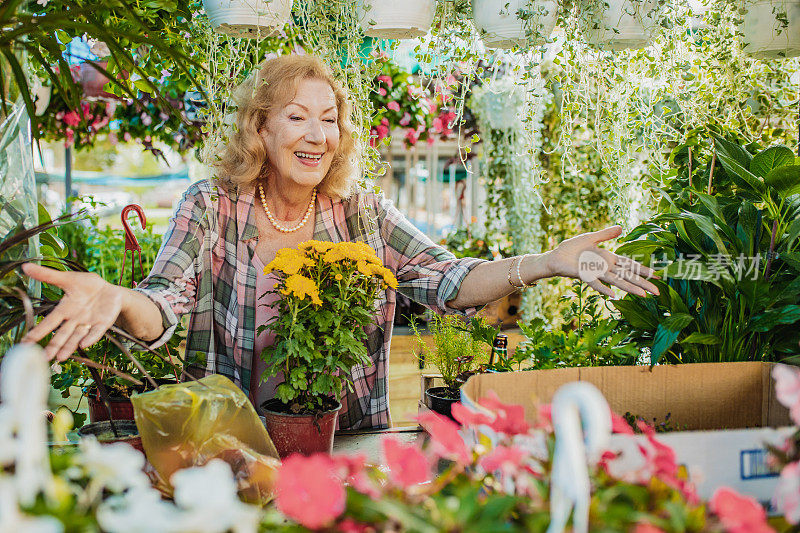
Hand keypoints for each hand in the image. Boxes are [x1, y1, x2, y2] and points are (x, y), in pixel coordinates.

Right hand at [20, 263, 123, 360]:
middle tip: (43, 358)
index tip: (26, 343)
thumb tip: (25, 266)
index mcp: (65, 309)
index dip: (38, 331)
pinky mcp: (103, 322)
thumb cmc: (87, 286)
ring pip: (77, 336)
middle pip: (62, 334)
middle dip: (53, 345)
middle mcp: (75, 319)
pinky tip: (84, 344)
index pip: (49, 322)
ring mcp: (89, 322)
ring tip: (60, 358)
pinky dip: (91, 337)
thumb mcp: (67, 279)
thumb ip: (47, 275)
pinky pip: (97, 331)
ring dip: (69, 346)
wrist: (111, 290)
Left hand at [544, 226, 659, 297]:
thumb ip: (606, 234)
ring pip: (617, 281)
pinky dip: (603, 288)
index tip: (658, 275)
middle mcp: (605, 267)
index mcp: (608, 258)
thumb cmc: (571, 248)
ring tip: (643, 295)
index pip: (630, 265)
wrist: (555, 257)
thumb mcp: (590, 237)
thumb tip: (621, 228)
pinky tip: (613, 295)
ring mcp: (595, 272)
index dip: (643, 270)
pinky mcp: (583, 275)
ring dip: (629, 288)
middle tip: (658, 292)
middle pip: (628, 276)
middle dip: (643, 283)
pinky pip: (595, 282)